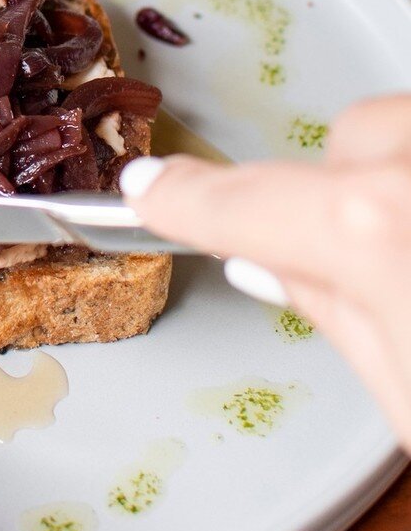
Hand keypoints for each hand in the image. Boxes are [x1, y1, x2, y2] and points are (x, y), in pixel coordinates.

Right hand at [121, 95, 410, 450]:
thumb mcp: (404, 400)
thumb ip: (332, 312)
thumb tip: (274, 263)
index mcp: (370, 231)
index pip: (239, 204)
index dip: (180, 199)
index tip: (146, 188)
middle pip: (342, 145)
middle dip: (341, 196)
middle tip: (368, 270)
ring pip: (398, 130)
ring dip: (398, 178)